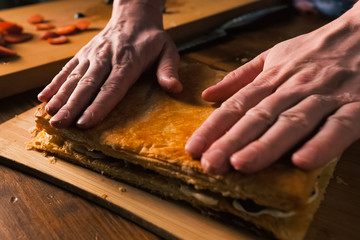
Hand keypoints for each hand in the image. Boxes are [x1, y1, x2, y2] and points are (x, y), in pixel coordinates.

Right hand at [38, 0, 180, 127]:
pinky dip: (54, 83)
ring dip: (60, 98)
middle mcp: (106, 58)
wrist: (133, 16)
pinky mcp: (83, 54)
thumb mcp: (168, 50)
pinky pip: (66, 69)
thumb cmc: (152, 39)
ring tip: (49, 116)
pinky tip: (43, 98)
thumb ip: (168, 69)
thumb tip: (174, 88)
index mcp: (128, 61)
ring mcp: (91, 56)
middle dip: (72, 106)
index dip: (98, 106)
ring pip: (73, 78)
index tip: (85, 122)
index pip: (112, 87)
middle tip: (60, 125)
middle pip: (88, 85)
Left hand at [185, 4, 359, 173]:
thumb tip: (208, 95)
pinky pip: (339, 126)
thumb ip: (241, 77)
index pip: (237, 105)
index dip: (213, 127)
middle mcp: (294, 87)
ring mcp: (325, 96)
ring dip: (266, 144)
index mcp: (273, 78)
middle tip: (210, 164)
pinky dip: (321, 143)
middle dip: (231, 141)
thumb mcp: (274, 56)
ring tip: (241, 164)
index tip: (194, 148)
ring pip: (292, 121)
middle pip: (258, 117)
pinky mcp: (358, 106)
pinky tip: (301, 162)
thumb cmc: (316, 49)